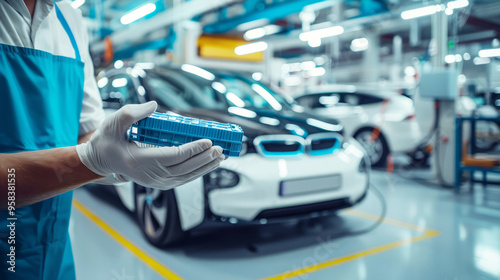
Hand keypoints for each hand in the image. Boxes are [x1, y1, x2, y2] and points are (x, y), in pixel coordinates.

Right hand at [76, 101, 223, 189]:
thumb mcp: (114, 122)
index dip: (192, 149)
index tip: (207, 141)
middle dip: (204, 158)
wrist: (101, 160)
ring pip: (186, 176)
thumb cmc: (108, 140)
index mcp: (139, 160)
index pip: (173, 156)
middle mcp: (149, 175)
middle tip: (220, 148)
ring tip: (221, 156)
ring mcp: (156, 181)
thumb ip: (132, 113)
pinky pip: (183, 178)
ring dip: (205, 167)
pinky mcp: (161, 182)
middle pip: (184, 168)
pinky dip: (198, 171)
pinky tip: (209, 164)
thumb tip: (153, 106)